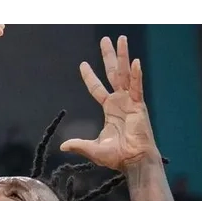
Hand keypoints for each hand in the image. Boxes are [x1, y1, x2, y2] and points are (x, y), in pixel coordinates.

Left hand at [60, 36, 159, 170]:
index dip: (90, 76)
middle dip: (109, 56)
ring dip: (123, 56)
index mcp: (110, 109)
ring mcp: (130, 102)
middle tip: (106, 39)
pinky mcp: (139, 106)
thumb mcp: (93, 149)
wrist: (133, 161)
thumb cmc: (117, 156)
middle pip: (113, 74)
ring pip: (125, 74)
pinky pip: (137, 88)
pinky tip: (135, 62)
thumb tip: (62, 146)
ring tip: (121, 39)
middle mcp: (120, 102)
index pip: (97, 88)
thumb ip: (79, 144)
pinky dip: (136, 75)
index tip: (82, 64)